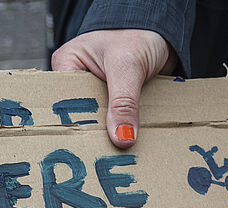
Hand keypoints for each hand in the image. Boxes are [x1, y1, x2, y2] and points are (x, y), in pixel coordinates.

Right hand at [51, 29, 175, 148]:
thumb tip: (122, 137)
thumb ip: (124, 102)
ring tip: (118, 150)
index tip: (88, 143)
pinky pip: (116, 121)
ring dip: (112, 132)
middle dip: (96, 131)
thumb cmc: (139, 35)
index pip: (64, 100)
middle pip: (82, 114)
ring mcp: (97, 92)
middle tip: (104, 153)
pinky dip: (124, 129)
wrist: (163, 34)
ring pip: (101, 121)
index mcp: (68, 64)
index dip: (76, 121)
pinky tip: (128, 140)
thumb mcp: (128, 66)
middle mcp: (79, 80)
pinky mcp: (114, 101)